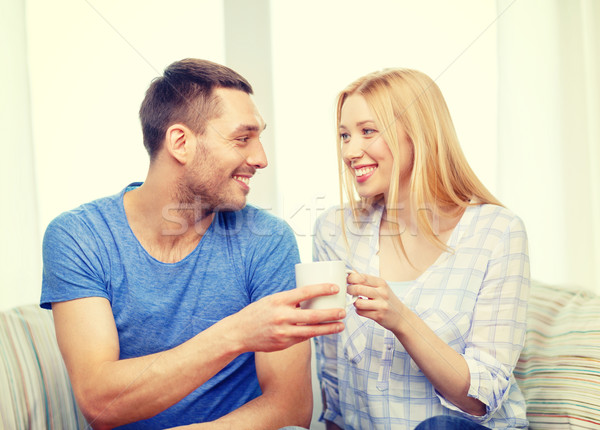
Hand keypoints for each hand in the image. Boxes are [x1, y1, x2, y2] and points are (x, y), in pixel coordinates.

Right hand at [230, 283, 345, 352]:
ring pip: (311, 331)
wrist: (239, 333)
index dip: (322, 289)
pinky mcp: (283, 344)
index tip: (335, 288)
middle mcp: (282, 316)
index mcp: (279, 300)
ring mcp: (283, 332)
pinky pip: (303, 338)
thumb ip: (290, 300)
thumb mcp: (271, 300)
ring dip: (329, 328)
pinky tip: (324, 331)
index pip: (305, 292)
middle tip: (343, 311)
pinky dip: (315, 334)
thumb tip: (311, 297)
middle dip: (331, 314)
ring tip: (341, 325)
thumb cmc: (257, 313)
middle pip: (312, 315)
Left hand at [347, 272, 405, 331]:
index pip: (362, 277)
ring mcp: (381, 305)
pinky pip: (360, 312)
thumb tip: (351, 273)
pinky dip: (358, 310)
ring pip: (358, 302)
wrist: (401, 316)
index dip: (351, 278)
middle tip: (348, 291)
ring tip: (358, 301)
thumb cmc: (388, 300)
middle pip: (358, 289)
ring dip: (354, 302)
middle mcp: (382, 293)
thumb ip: (367, 281)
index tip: (347, 280)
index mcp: (382, 283)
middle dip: (349, 289)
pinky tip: (363, 309)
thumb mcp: (381, 287)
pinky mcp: (378, 316)